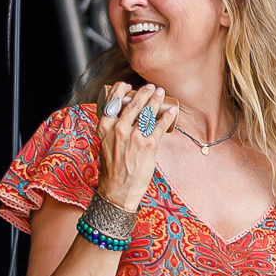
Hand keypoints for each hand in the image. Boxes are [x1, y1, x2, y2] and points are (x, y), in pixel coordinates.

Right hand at [96, 83, 177, 208]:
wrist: (118, 189)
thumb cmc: (112, 167)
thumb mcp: (105, 143)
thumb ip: (111, 128)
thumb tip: (123, 115)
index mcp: (104, 127)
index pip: (112, 101)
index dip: (121, 89)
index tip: (128, 85)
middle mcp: (118, 129)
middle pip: (134, 103)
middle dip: (145, 92)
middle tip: (152, 87)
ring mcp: (134, 136)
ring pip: (148, 112)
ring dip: (157, 100)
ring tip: (161, 94)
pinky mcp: (149, 145)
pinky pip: (160, 126)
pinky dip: (167, 116)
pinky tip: (171, 111)